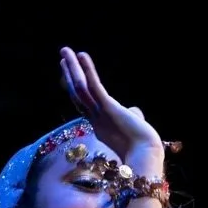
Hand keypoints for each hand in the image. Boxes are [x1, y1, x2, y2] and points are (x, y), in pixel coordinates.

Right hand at [60, 47, 164, 165]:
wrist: (145, 156)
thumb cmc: (143, 145)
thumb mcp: (134, 128)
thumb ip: (131, 116)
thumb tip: (134, 112)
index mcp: (100, 125)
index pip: (83, 103)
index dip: (75, 88)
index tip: (69, 73)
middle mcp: (95, 119)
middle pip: (77, 94)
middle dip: (69, 74)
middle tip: (62, 57)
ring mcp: (100, 114)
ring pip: (80, 88)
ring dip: (72, 69)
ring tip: (65, 52)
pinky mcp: (108, 108)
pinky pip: (94, 87)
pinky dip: (88, 70)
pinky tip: (82, 56)